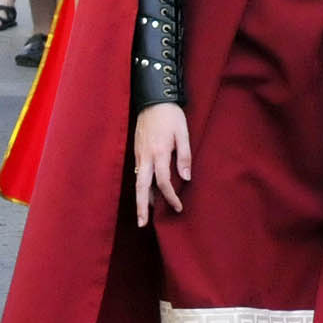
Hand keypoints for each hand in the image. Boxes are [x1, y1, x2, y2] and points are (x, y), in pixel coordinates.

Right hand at [133, 102, 192, 224]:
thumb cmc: (170, 115)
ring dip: (140, 198)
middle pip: (141, 187)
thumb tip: (186, 178)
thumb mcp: (183, 133)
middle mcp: (145, 156)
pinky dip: (141, 186)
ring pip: (137, 181)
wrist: (152, 99)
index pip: (163, 182)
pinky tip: (146, 192)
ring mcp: (139, 154)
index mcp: (158, 153)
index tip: (178, 207)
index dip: (170, 197)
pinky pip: (138, 173)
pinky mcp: (137, 151)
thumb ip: (184, 156)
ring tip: (144, 214)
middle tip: (142, 224)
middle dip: (141, 207)